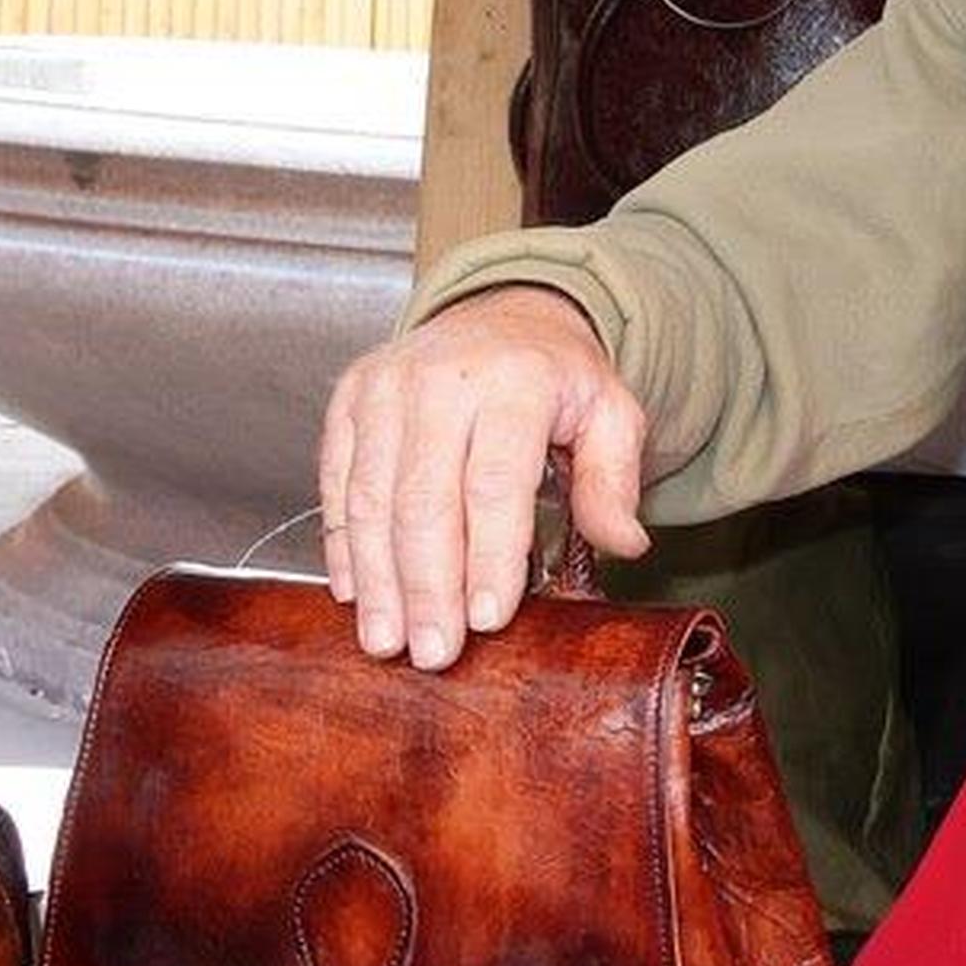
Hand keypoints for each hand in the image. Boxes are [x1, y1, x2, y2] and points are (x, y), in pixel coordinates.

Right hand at [316, 285, 650, 669]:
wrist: (504, 314)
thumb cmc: (558, 377)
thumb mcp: (612, 413)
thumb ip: (615, 481)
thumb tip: (627, 544)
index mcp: (514, 381)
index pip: (496, 483)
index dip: (490, 557)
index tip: (490, 620)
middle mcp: (439, 380)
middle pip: (424, 500)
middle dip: (428, 586)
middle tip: (435, 651)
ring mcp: (383, 388)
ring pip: (371, 498)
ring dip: (379, 580)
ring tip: (389, 641)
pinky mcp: (347, 401)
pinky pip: (338, 483)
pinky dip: (345, 546)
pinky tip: (357, 595)